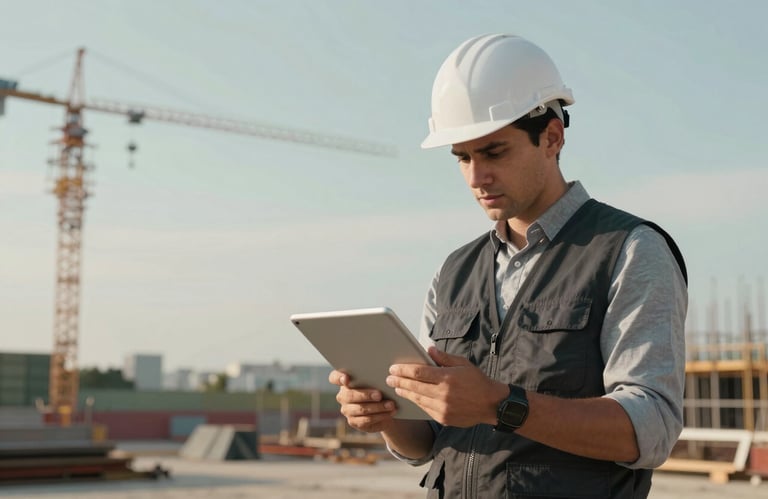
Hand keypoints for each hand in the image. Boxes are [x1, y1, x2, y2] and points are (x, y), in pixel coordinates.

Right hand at [328, 369, 396, 432]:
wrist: (386, 408)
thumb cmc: (381, 388)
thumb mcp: (378, 380)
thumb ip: (375, 377)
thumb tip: (383, 374)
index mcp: (344, 381)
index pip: (334, 377)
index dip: (338, 378)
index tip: (346, 379)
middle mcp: (343, 396)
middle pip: (350, 395)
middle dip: (366, 395)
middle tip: (379, 395)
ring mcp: (347, 410)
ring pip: (361, 408)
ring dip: (377, 407)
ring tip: (391, 405)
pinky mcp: (353, 422)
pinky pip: (366, 420)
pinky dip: (380, 416)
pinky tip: (390, 412)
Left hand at [386, 347, 507, 426]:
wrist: (492, 404)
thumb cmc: (478, 381)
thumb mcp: (463, 364)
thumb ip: (444, 357)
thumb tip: (428, 350)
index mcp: (447, 378)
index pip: (419, 372)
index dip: (403, 370)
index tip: (393, 368)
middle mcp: (443, 394)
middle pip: (414, 387)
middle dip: (399, 382)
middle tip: (389, 378)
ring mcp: (443, 408)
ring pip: (418, 399)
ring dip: (405, 393)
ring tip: (396, 388)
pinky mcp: (444, 418)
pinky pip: (425, 409)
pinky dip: (416, 402)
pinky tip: (411, 398)